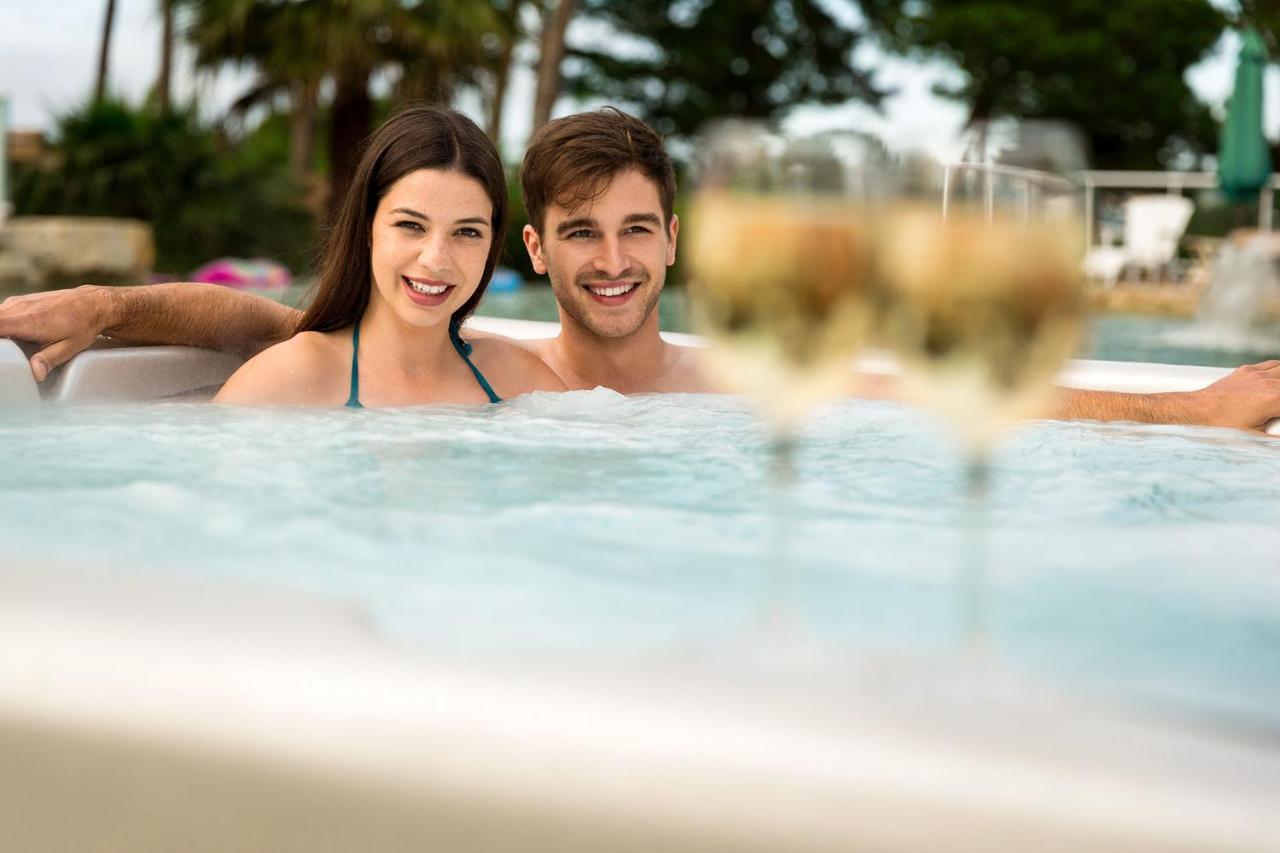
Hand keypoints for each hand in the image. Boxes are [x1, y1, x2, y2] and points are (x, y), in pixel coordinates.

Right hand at [0, 285, 116, 380]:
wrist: (93, 303)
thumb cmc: (83, 325)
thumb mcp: (70, 347)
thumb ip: (49, 359)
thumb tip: (35, 374)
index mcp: (29, 321)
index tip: (0, 353)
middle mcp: (20, 308)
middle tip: (6, 354)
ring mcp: (18, 302)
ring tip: (9, 348)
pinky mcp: (19, 301)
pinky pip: (1, 312)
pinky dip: (2, 324)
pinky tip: (13, 337)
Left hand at [1185, 360, 1279, 432]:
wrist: (1197, 410)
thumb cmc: (1223, 425)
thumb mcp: (1254, 436)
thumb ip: (1275, 437)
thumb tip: (1277, 436)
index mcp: (1275, 399)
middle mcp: (1269, 382)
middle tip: (1278, 406)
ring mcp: (1257, 374)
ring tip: (1277, 395)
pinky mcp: (1247, 370)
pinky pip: (1272, 365)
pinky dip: (1279, 371)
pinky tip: (1278, 379)